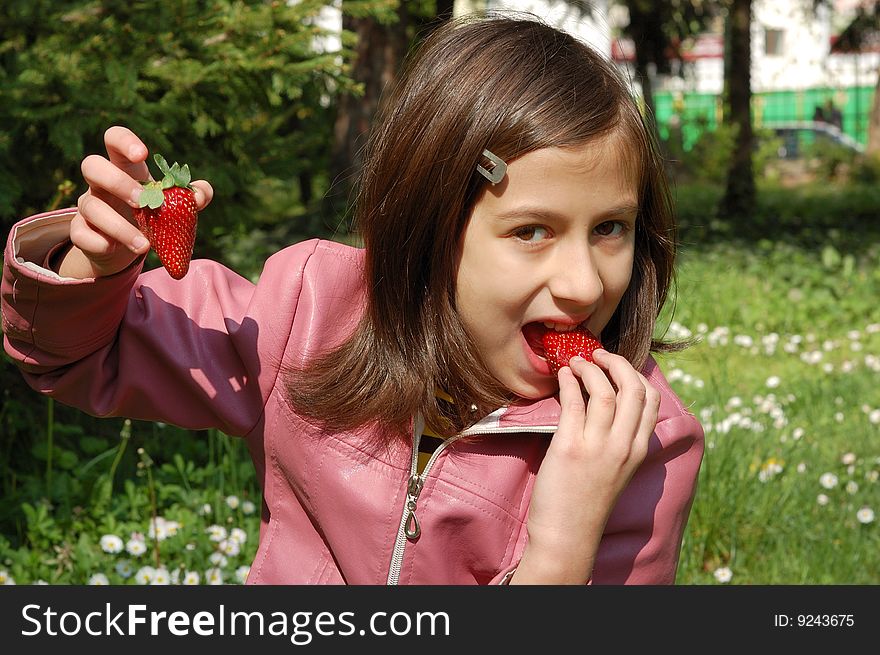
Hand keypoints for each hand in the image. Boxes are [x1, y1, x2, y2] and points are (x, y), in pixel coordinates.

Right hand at [60, 126, 212, 277]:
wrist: (124, 249)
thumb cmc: (150, 217)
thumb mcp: (172, 206)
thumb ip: (189, 198)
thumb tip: (201, 194)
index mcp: (124, 168)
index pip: (114, 138)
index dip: (124, 141)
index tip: (143, 155)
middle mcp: (100, 183)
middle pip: (91, 165)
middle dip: (117, 182)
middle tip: (142, 202)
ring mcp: (88, 206)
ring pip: (90, 206)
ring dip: (118, 227)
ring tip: (144, 245)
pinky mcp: (81, 232)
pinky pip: (80, 234)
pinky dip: (100, 243)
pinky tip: (116, 249)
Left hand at [512, 349, 660, 583]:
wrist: (567, 536)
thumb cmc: (586, 503)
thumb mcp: (616, 470)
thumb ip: (618, 441)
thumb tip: (606, 406)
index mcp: (637, 450)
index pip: (651, 400)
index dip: (636, 374)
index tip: (617, 366)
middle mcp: (623, 446)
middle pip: (633, 388)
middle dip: (616, 363)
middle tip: (597, 354)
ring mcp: (598, 447)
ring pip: (605, 391)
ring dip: (589, 368)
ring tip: (575, 362)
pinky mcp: (570, 448)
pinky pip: (574, 402)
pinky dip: (568, 382)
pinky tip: (561, 376)